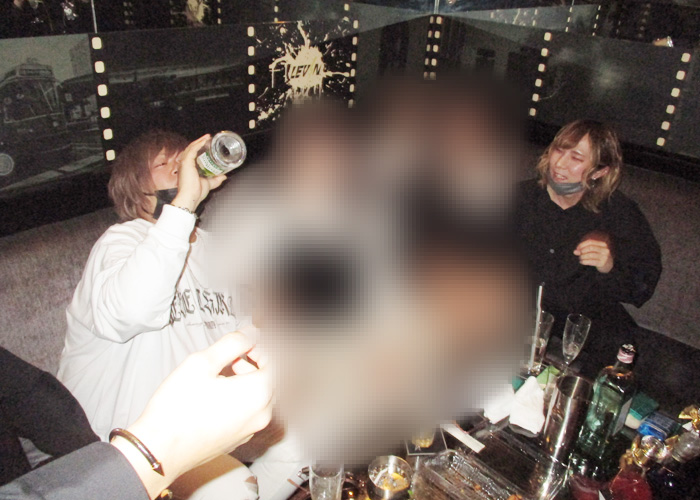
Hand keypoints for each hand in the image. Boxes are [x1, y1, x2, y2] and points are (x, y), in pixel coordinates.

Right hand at [112, 331, 272, 498]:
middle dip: (257, 362)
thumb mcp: (202, 362)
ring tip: (223, 374)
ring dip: (250, 379)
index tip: (242, 342)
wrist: (160, 450)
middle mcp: (262, 414)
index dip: (261, 346)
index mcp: (258, 393)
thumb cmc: (178, 407)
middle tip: (232, 356)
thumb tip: (251, 333)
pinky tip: (219, 394)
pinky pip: (252, 412)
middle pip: (273, 379)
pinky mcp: (238, 439)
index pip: (276, 361)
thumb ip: (233, 343)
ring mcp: (251, 430)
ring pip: (263, 396)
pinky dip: (244, 397)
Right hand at [171, 135, 226, 211]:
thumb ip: (216, 180)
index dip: (199, 148)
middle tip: (208, 138)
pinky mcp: (186, 162)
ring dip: (200, 141)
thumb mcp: (209, 184)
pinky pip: (192, 149)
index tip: (207, 144)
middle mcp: (185, 164)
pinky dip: (198, 144)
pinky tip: (204, 140)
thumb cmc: (196, 193)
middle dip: (200, 142)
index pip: (192, 155)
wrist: (191, 197)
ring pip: (191, 147)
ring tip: (207, 137)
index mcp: (188, 169)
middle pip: (191, 149)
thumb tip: (224, 176)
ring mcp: (184, 163)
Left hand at [574, 231, 613, 273]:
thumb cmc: (597, 255)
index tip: (577, 248)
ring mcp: (604, 257)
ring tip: (580, 258)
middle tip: (578, 253)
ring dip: (582, 257)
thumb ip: (583, 250)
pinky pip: (591, 262)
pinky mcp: (602, 263)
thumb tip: (575, 252)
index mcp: (603, 244)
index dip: (582, 244)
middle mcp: (605, 250)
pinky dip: (584, 261)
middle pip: (590, 248)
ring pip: (590, 255)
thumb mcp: (592, 251)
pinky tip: (581, 262)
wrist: (607, 265)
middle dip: (582, 250)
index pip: (591, 241)